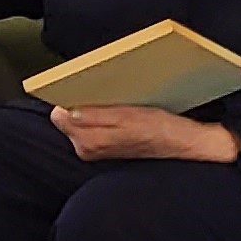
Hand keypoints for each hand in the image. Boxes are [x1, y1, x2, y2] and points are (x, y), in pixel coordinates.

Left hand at [50, 104, 239, 164]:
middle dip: (81, 104)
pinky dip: (101, 116)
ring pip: (80, 121)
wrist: (181, 143)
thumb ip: (95, 116)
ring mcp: (95, 150)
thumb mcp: (127, 116)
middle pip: (67, 118)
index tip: (81, 90)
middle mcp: (87, 149)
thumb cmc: (158, 129)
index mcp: (88, 142)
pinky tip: (117, 112)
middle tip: (103, 96)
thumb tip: (69, 112)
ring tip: (114, 104)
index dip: (68, 100)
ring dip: (92, 109)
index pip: (59, 116)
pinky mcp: (104, 147)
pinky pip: (92, 125)